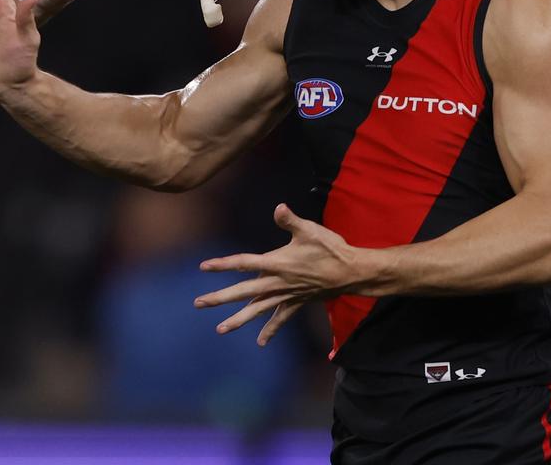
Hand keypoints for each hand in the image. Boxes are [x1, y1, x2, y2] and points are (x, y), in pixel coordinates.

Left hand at [194, 204, 363, 345]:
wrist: (353, 272)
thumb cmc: (331, 248)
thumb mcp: (310, 230)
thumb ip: (291, 221)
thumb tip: (278, 207)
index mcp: (278, 263)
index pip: (244, 263)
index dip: (224, 264)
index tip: (203, 267)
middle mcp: (278, 282)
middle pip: (244, 291)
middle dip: (220, 298)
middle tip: (198, 303)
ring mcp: (287, 295)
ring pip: (258, 310)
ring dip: (239, 319)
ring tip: (219, 330)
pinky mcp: (297, 302)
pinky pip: (281, 318)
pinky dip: (271, 329)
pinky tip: (261, 342)